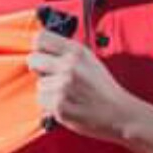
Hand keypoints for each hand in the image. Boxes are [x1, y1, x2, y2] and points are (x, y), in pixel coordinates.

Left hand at [27, 29, 139, 143]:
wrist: (120, 113)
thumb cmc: (102, 88)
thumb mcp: (89, 60)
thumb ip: (66, 51)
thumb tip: (40, 46)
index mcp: (76, 51)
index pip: (40, 38)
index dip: (40, 48)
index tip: (45, 55)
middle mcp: (69, 65)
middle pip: (33, 59)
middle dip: (40, 69)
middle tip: (53, 77)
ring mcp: (63, 85)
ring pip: (38, 83)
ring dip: (48, 90)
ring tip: (67, 94)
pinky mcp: (59, 105)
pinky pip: (41, 100)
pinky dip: (50, 104)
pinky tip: (66, 104)